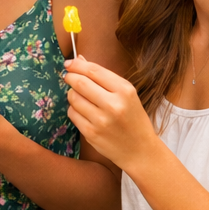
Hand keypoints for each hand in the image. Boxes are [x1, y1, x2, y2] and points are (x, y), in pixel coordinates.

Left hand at [62, 56, 157, 171]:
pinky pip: (72, 114)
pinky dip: (74, 110)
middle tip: (68, 77)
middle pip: (80, 82)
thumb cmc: (132, 118)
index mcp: (125, 90)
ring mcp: (101, 120)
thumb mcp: (126, 94)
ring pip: (73, 98)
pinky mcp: (91, 133)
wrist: (140, 150)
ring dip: (72, 95)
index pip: (93, 71)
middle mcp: (114, 104)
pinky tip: (83, 112)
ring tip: (81, 98)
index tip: (69, 64)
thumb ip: (103, 77)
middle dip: (70, 77)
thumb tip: (79, 59)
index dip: (77, 65)